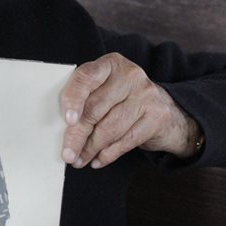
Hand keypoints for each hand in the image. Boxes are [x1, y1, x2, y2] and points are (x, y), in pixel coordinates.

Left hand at [59, 52, 201, 169]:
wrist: (164, 110)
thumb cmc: (122, 100)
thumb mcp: (104, 89)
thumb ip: (85, 99)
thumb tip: (60, 128)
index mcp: (110, 64)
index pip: (86, 77)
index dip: (74, 99)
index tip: (67, 121)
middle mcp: (130, 76)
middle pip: (96, 108)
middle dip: (77, 135)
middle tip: (67, 154)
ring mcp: (146, 96)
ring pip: (110, 128)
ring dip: (91, 149)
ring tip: (79, 160)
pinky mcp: (156, 118)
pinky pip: (126, 141)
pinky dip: (108, 154)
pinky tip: (97, 160)